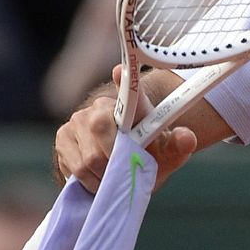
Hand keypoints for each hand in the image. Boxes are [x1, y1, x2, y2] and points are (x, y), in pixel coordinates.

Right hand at [52, 64, 196, 192]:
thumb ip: (179, 144)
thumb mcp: (168, 151)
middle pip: (100, 133)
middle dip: (115, 160)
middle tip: (126, 170)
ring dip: (103, 176)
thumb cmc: (150, 151)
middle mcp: (99, 107)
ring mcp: (76, 121)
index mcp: (129, 103)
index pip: (125, 86)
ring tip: (116, 176)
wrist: (126, 161)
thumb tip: (187, 137)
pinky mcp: (62, 138)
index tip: (120, 70)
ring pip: (87, 158)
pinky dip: (89, 180)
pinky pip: (73, 167)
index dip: (122, 77)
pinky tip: (100, 178)